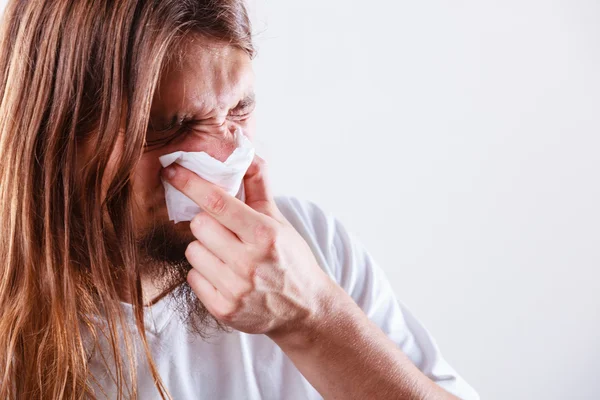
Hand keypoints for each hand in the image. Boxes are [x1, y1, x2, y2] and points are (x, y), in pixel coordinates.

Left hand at [161, 156, 336, 335]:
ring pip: (192, 252)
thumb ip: (259, 187)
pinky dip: (204, 274)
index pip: (217, 202)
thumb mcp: (279, 221)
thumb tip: (247, 154)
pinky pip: (193, 278)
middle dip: (208, 224)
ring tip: (227, 257)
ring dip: (205, 250)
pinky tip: (225, 276)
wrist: (305, 308)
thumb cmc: (290, 259)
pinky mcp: (224, 309)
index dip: (191, 183)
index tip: (172, 171)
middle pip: (199, 226)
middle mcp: (250, 262)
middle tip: (226, 232)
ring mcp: (236, 288)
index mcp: (264, 235)